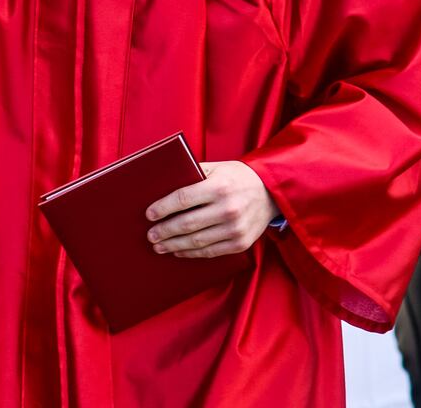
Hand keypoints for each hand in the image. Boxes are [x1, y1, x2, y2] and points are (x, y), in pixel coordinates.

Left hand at [146, 160, 278, 258]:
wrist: (271, 192)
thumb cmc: (236, 177)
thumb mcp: (216, 168)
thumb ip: (192, 174)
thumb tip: (161, 184)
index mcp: (219, 187)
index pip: (183, 199)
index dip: (163, 208)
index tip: (149, 214)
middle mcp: (228, 209)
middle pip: (187, 223)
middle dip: (164, 231)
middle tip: (150, 235)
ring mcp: (236, 228)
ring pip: (197, 241)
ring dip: (174, 245)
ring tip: (159, 246)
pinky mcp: (241, 243)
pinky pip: (211, 252)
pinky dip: (192, 253)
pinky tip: (179, 251)